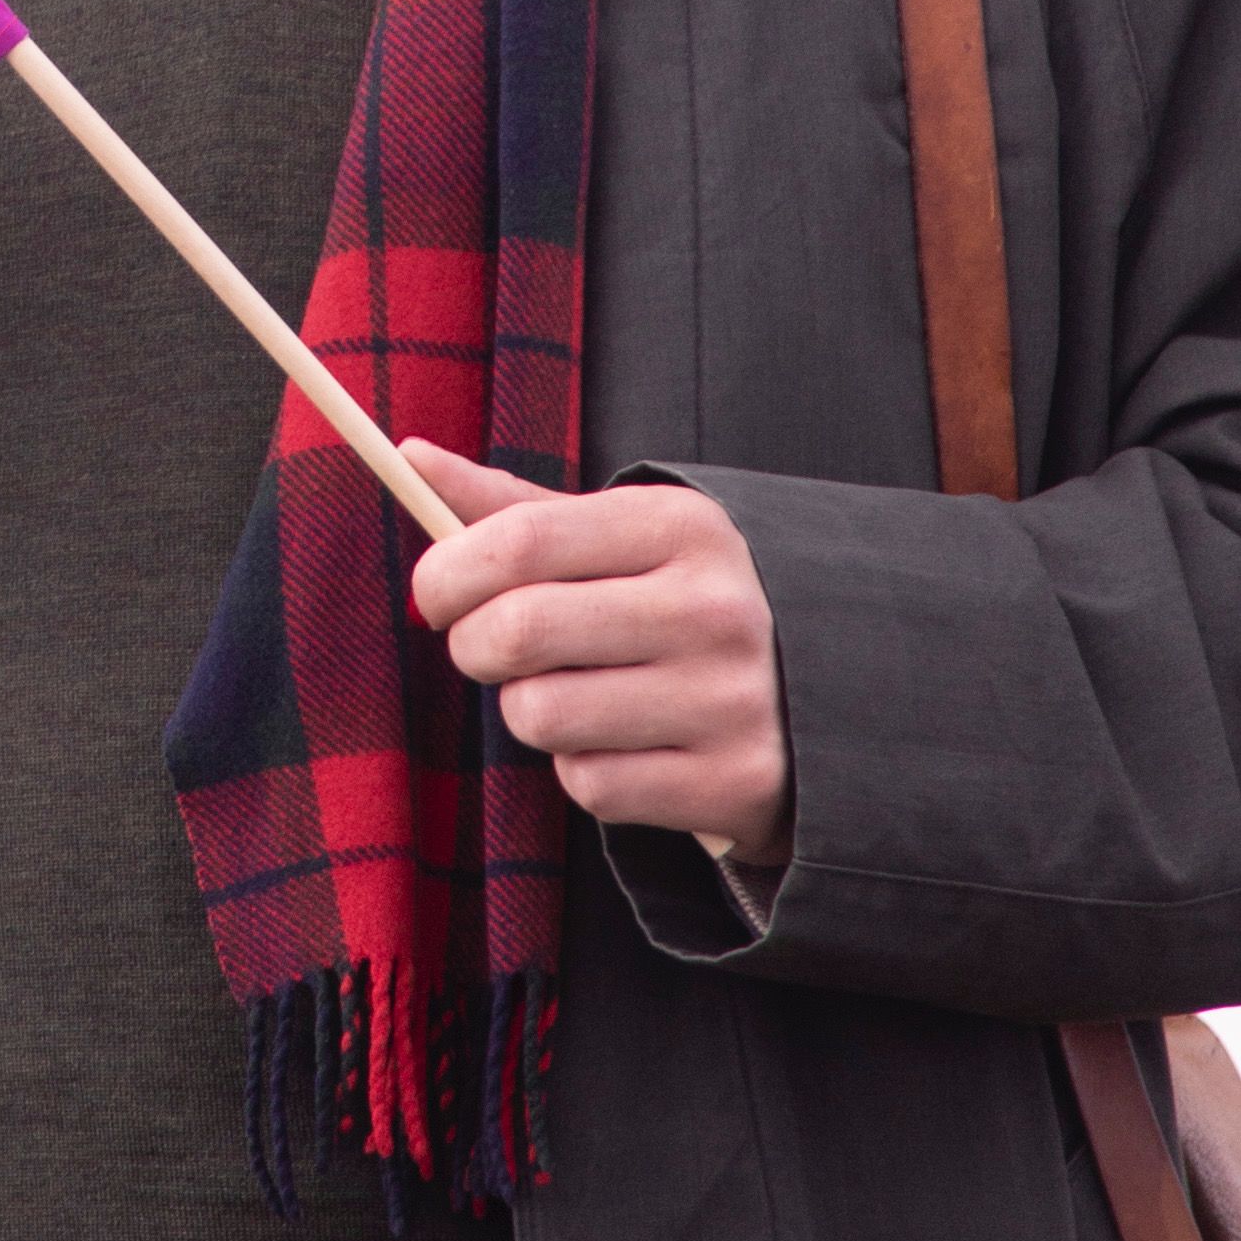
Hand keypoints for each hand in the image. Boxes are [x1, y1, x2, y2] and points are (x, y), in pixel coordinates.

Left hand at [402, 442, 793, 863]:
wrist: (833, 699)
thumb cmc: (681, 602)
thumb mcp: (619, 537)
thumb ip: (512, 506)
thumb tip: (407, 455)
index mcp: (680, 527)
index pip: (519, 539)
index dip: (447, 572)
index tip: (436, 594)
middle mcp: (713, 608)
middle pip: (516, 631)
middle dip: (473, 647)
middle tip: (488, 650)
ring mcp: (730, 700)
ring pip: (542, 716)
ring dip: (530, 712)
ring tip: (572, 694)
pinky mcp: (737, 782)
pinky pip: (590, 785)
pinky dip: (584, 771)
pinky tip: (625, 744)